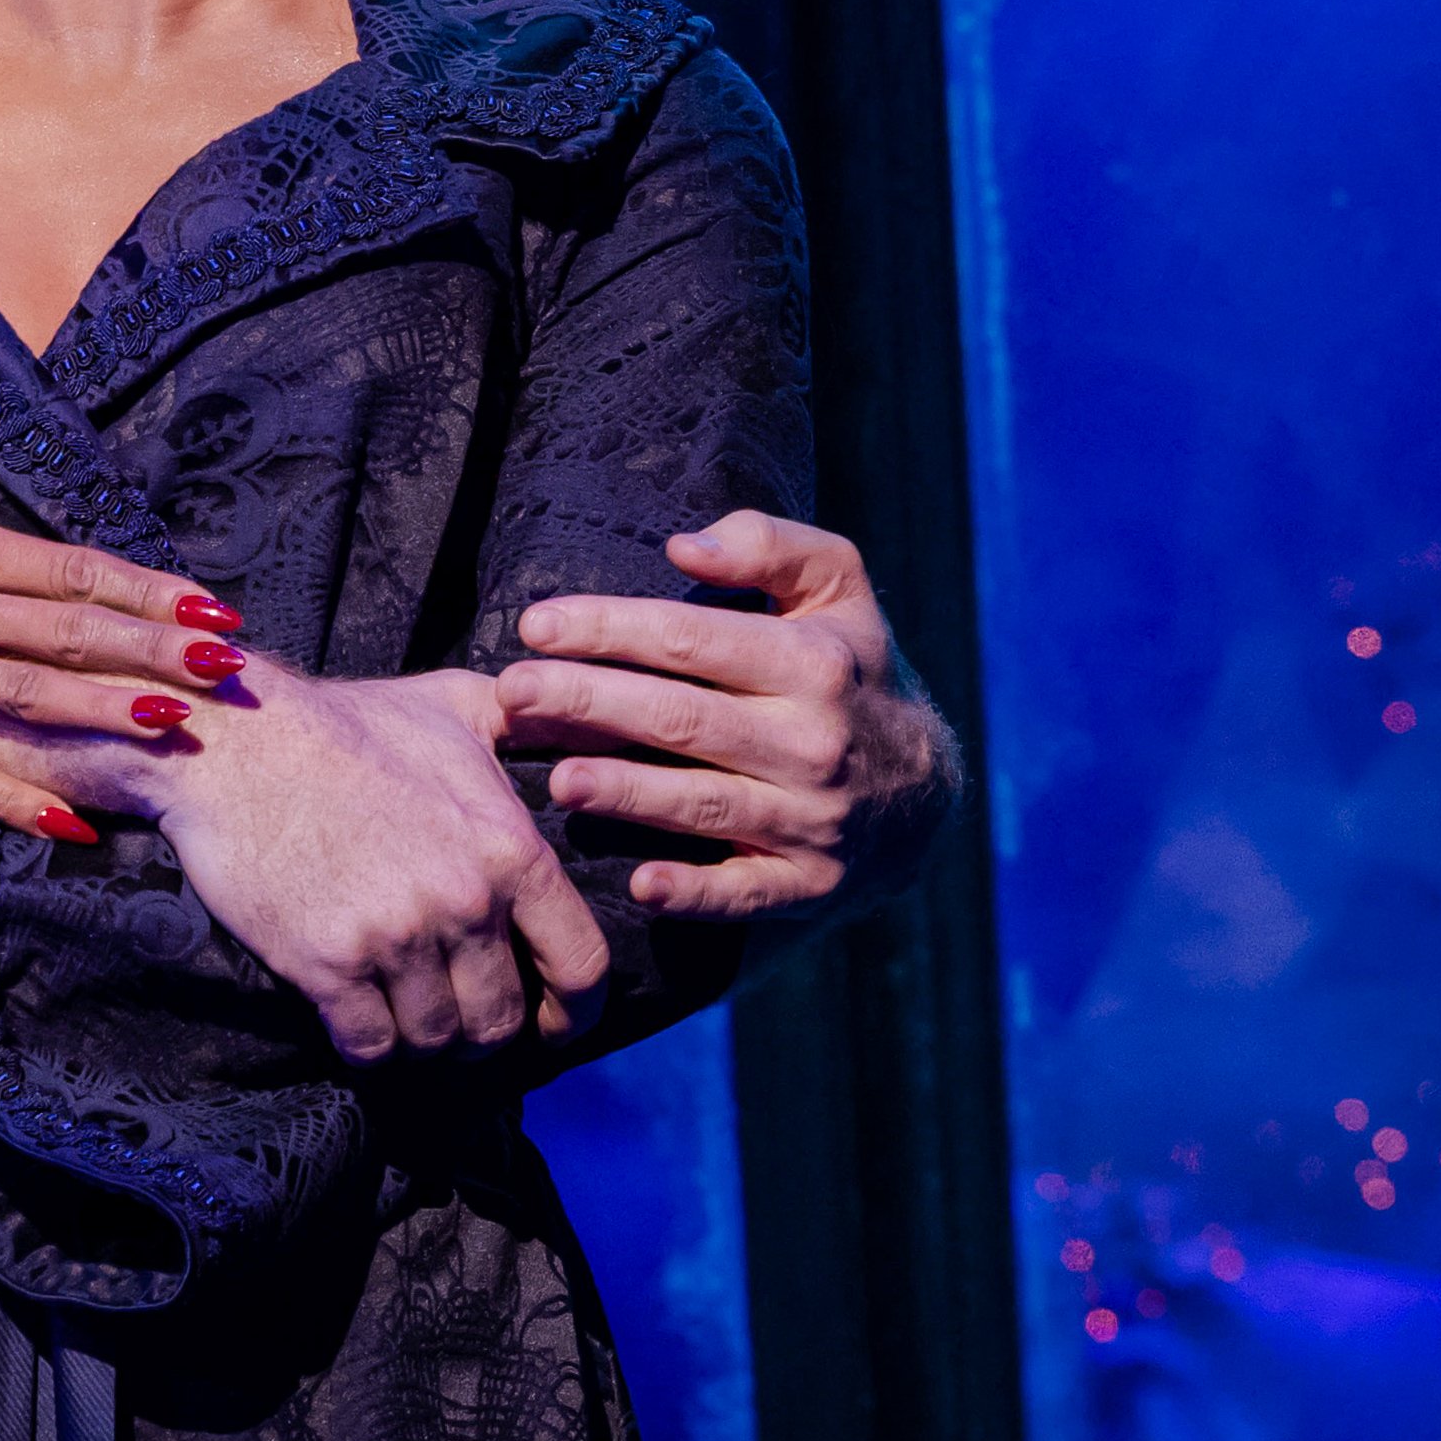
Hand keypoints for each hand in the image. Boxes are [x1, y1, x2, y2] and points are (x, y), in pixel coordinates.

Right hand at [0, 413, 242, 800]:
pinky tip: (73, 821)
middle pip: (68, 633)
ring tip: (174, 728)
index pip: (68, 570)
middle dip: (155, 652)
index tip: (209, 605)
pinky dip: (16, 797)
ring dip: (104, 714)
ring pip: (27, 697)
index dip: (145, 590)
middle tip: (229, 670)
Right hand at [99, 663, 609, 1058]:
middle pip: (500, 1019)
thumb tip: (583, 724)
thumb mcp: (454, 704)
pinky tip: (355, 1020)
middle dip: (480, 1028)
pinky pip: (370, 1045)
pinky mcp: (328, 962)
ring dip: (420, 1037)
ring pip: (435, 1039)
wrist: (234, 739)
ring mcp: (396, 936)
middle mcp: (465, 901)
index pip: (581, 966)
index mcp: (509, 849)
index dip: (575, 1013)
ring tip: (400, 1012)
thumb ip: (527, 723)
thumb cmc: (343, 722)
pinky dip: (368, 1046)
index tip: (555, 1026)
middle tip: (452, 1014)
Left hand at [499, 510, 951, 921]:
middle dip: (590, 703)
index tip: (534, 624)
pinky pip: (747, 892)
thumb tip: (683, 546)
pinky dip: (697, 893)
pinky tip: (643, 884)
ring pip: (705, 803)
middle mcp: (814, 741)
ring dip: (628, 794)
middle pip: (682, 718)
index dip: (609, 628)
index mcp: (813, 663)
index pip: (692, 639)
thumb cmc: (851, 667)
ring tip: (557, 779)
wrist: (927, 788)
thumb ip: (769, 546)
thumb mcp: (838, 587)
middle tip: (512, 693)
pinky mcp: (808, 883)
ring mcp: (813, 818)